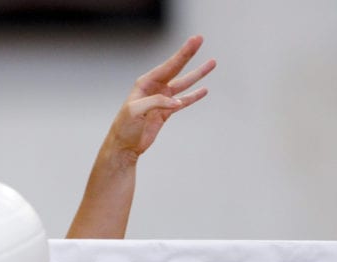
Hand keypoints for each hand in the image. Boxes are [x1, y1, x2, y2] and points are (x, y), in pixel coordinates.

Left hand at [107, 35, 215, 158]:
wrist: (123, 147)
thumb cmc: (125, 127)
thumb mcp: (136, 111)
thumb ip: (156, 103)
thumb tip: (176, 103)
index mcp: (145, 84)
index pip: (168, 65)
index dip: (183, 53)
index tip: (196, 39)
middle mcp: (154, 88)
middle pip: (176, 68)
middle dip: (188, 54)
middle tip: (200, 39)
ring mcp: (161, 100)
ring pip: (183, 83)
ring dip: (197, 74)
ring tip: (212, 63)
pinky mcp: (165, 112)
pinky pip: (183, 101)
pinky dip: (193, 96)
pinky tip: (204, 90)